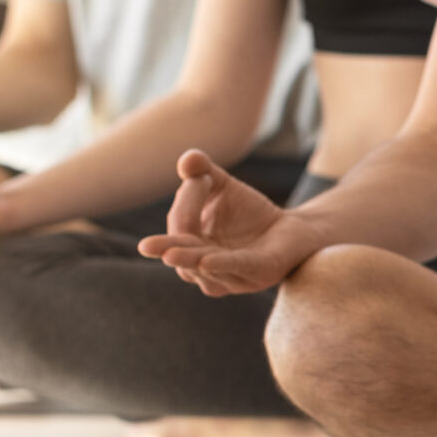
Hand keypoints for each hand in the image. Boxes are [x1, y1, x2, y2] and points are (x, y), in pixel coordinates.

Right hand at [137, 149, 311, 296]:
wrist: (291, 228)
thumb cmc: (247, 210)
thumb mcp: (220, 184)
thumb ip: (201, 170)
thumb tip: (188, 160)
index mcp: (191, 250)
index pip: (181, 228)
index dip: (187, 203)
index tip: (205, 178)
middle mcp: (206, 271)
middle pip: (185, 256)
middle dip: (167, 249)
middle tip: (146, 246)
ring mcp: (234, 276)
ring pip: (207, 268)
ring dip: (190, 259)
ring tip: (171, 254)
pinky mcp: (262, 272)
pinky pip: (239, 268)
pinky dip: (222, 265)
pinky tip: (206, 261)